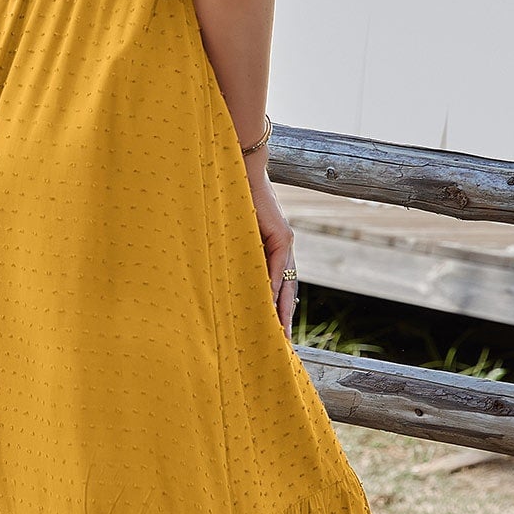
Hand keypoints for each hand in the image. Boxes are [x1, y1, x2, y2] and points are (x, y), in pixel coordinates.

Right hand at [246, 159, 297, 332]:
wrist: (242, 171)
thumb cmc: (233, 200)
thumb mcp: (235, 237)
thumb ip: (238, 257)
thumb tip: (227, 281)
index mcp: (272, 250)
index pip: (278, 286)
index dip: (277, 309)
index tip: (274, 331)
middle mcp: (284, 248)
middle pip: (287, 290)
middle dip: (284, 317)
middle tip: (282, 342)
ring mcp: (285, 242)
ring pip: (286, 283)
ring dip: (282, 308)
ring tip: (279, 331)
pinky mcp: (282, 235)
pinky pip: (277, 267)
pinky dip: (273, 286)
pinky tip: (269, 305)